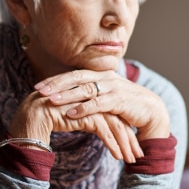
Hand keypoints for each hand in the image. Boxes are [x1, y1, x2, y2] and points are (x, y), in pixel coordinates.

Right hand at [8, 91, 141, 161]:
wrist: (30, 118)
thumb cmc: (48, 120)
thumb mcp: (73, 118)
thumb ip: (87, 118)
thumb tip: (101, 127)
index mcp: (92, 96)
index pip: (114, 114)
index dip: (124, 130)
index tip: (132, 145)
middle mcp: (93, 98)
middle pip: (118, 118)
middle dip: (129, 138)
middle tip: (138, 154)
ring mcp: (89, 104)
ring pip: (114, 125)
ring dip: (125, 144)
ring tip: (131, 159)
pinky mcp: (84, 114)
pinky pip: (104, 131)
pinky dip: (113, 144)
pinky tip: (119, 157)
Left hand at [35, 69, 170, 141]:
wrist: (150, 111)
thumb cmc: (125, 106)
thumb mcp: (106, 98)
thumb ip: (90, 95)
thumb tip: (67, 99)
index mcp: (100, 75)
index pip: (74, 75)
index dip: (56, 80)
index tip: (38, 86)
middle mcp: (105, 77)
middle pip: (76, 78)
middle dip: (56, 84)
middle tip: (39, 90)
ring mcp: (113, 87)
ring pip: (85, 89)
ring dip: (67, 95)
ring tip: (51, 101)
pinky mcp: (120, 100)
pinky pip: (98, 103)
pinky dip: (83, 108)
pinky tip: (70, 113)